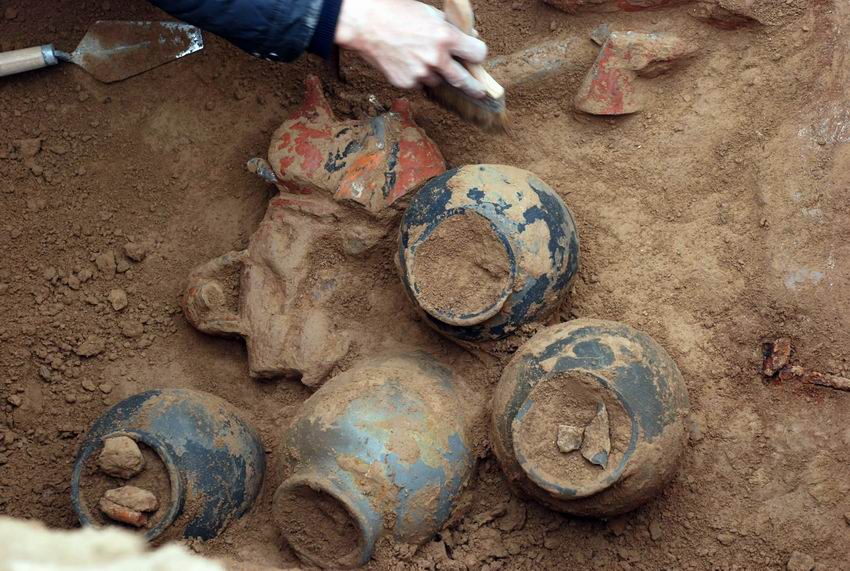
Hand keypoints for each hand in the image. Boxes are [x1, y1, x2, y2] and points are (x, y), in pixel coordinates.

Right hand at [335, 0, 487, 97]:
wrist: (365, 23)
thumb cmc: (396, 12)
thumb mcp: (430, 13)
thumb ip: (451, 28)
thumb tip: (469, 38)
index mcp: (445, 37)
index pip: (477, 54)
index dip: (477, 54)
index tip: (476, 56)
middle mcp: (435, 58)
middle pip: (464, 80)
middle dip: (474, 86)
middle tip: (479, 91)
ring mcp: (420, 73)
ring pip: (438, 81)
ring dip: (436, 74)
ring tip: (422, 58)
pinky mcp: (406, 82)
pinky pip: (419, 83)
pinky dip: (417, 76)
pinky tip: (406, 61)